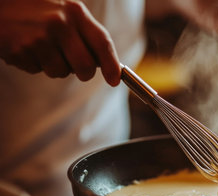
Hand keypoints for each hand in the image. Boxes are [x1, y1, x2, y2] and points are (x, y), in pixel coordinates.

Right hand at [0, 0, 120, 85]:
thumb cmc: (37, 9)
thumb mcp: (65, 10)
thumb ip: (85, 33)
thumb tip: (106, 64)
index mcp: (75, 12)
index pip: (102, 43)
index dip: (111, 65)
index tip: (115, 80)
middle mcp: (59, 24)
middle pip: (85, 67)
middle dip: (83, 73)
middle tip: (74, 66)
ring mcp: (38, 37)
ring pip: (60, 73)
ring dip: (54, 67)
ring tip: (42, 47)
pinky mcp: (19, 50)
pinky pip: (37, 70)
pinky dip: (34, 63)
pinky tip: (26, 46)